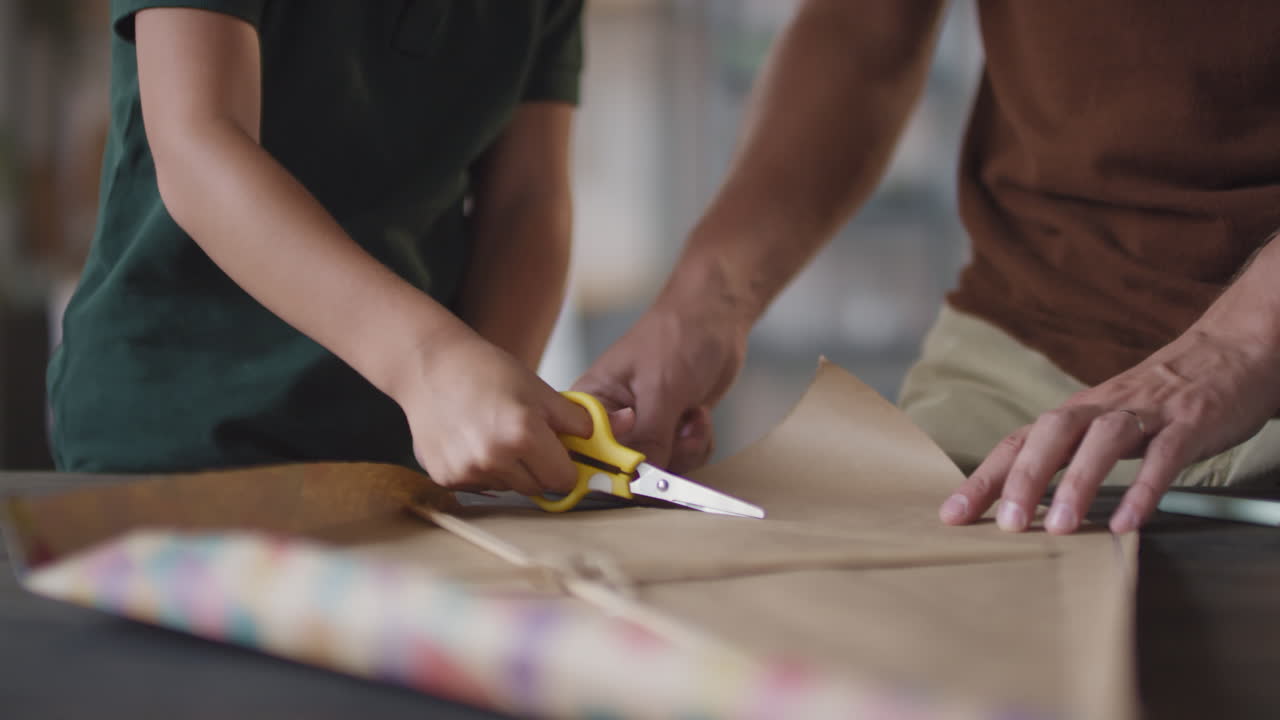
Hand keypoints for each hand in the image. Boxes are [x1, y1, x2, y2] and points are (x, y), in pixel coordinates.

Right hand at [395, 332, 591, 493]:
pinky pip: (481, 486)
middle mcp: (494, 458)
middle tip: (526, 439)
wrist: (430, 366)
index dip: (566, 465)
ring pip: (509, 488)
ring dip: (511, 470)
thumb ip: (581, 419)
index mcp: (523, 434)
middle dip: (540, 469)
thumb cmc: (488, 372)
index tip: (560, 451)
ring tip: (495, 434)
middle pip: (538, 488)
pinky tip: (473, 441)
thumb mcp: (540, 390)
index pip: (564, 479)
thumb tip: (625, 425)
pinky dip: (484, 470)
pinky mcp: (446, 478)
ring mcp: (467, 471)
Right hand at [572, 297, 749, 472]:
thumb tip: (638, 480)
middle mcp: (610, 422)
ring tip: (692, 416)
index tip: (638, 471)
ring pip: (655, 471)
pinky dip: (696, 446)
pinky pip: (678, 463)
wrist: (716, 319)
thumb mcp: (661, 388)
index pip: (581, 453)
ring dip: (683, 450)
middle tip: (678, 430)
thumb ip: (648, 437)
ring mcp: (640, 429)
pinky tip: (698, 417)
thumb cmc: (677, 335)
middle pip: (621, 471)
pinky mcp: (666, 433)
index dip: (607, 470)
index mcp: (590, 403)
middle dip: (658, 458)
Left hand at [939, 324, 1279, 533]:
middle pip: (1050, 434)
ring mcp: (1146, 412)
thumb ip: (1070, 455)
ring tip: (1061, 527)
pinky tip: (1128, 521)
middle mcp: (1101, 407)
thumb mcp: (1105, 421)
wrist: (1230, 349)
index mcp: (1075, 412)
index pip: (1018, 442)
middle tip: (1007, 525)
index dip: (984, 477)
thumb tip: (1026, 503)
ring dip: (1077, 483)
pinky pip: (1165, 455)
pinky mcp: (1190, 421)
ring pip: (1102, 440)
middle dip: (1023, 479)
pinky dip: (1144, 488)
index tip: (953, 514)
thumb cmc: (1158, 398)